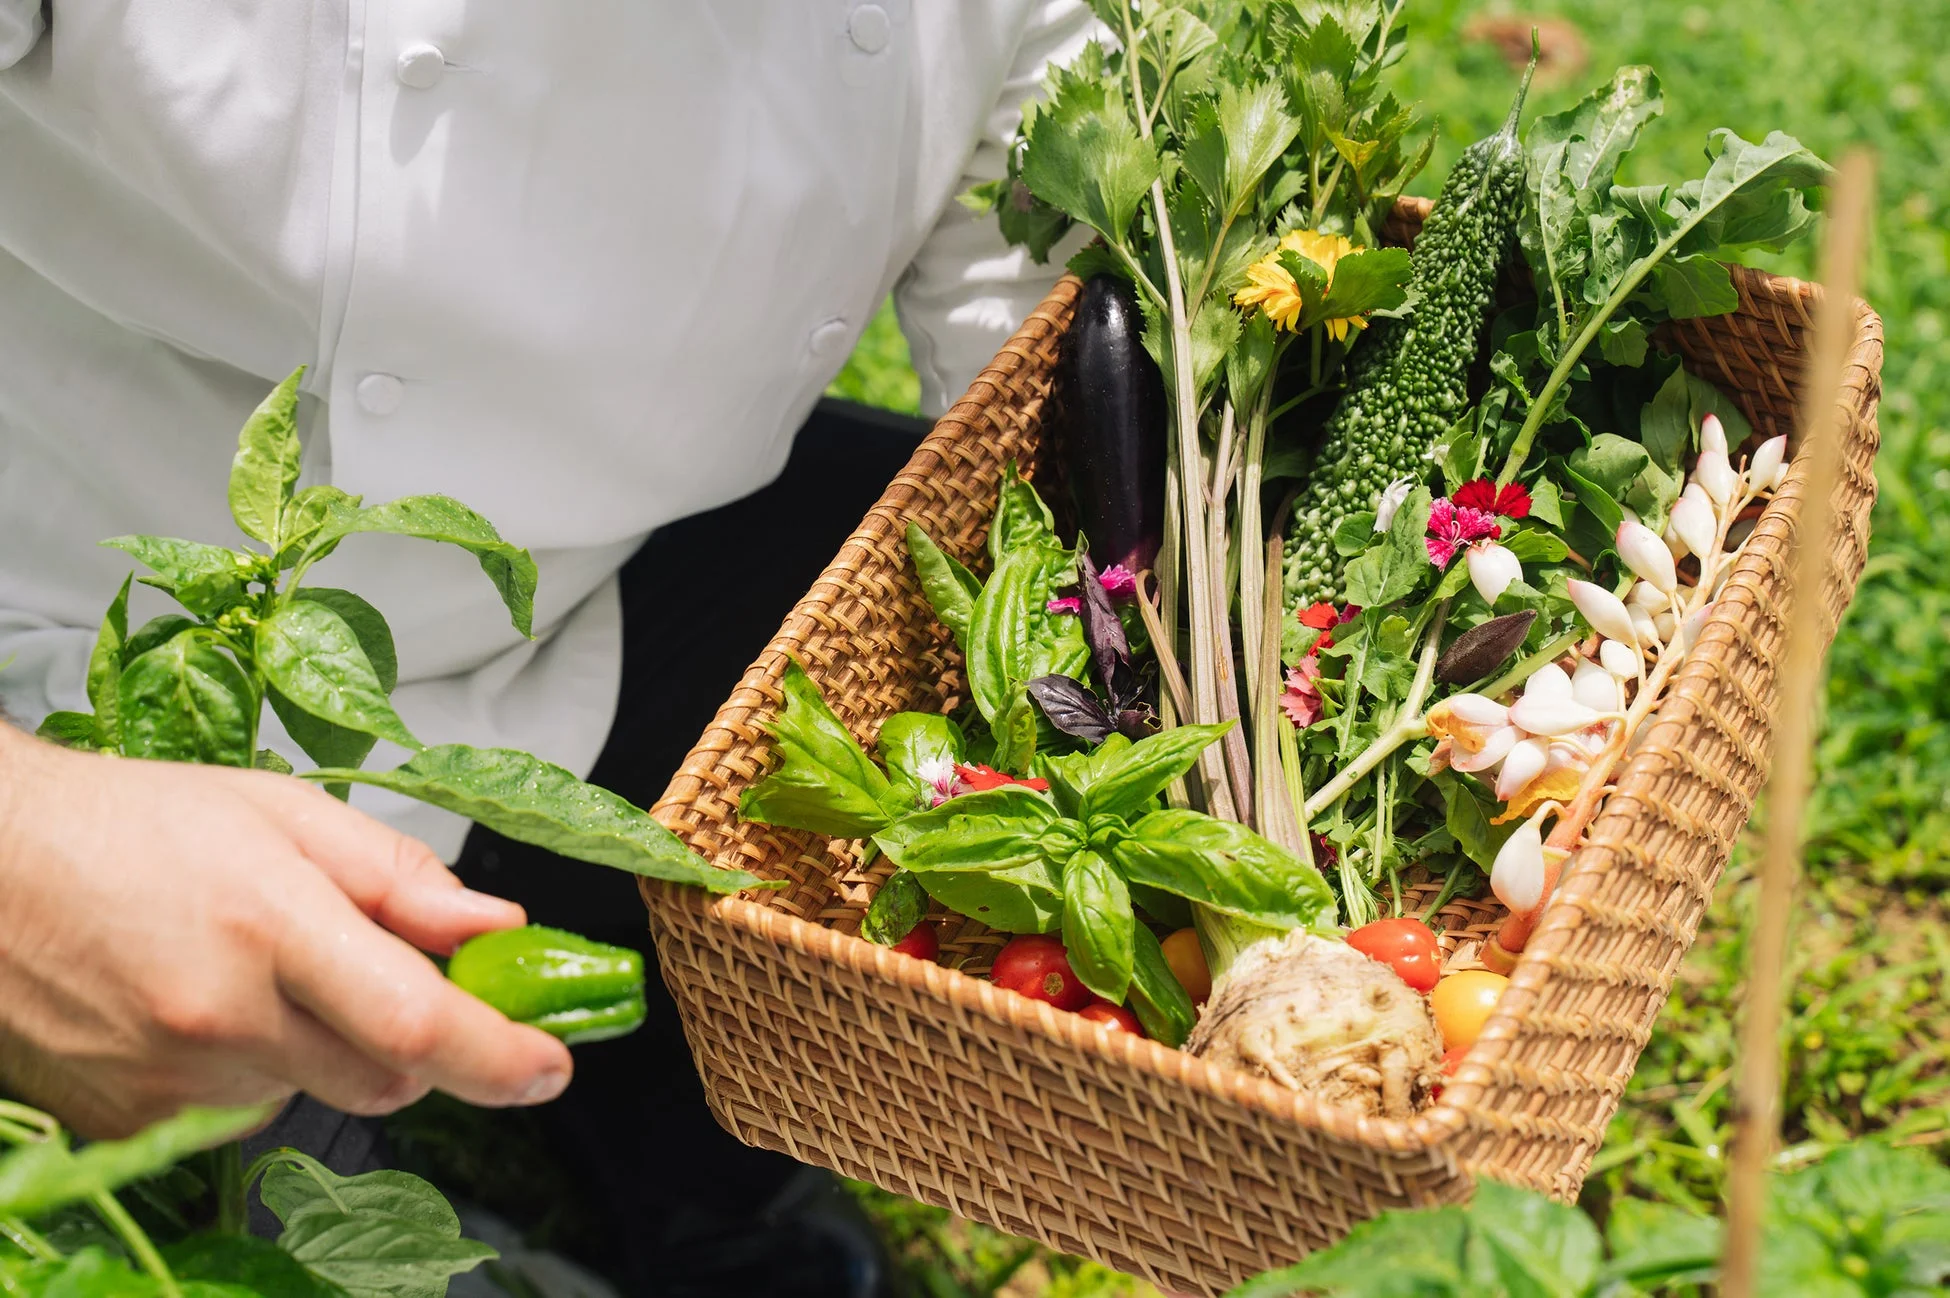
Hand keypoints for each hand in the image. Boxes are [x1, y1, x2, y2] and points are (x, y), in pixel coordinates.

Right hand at [0, 726, 572, 1136]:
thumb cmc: (133, 823)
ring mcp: (171, 1083)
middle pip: (386, 1078)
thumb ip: (399, 878)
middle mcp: (219, 1017)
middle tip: (387, 976)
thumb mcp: (284, 815)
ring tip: (258, 967)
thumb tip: (496, 928)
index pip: (416, 1023)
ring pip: (316, 1096)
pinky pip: (246, 1115)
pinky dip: (260, 1072)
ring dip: (327, 1049)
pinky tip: (207, 1004)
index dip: (501, 1055)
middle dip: (418, 1043)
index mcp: (269, 924)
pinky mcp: (132, 1123)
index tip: (553, 1063)